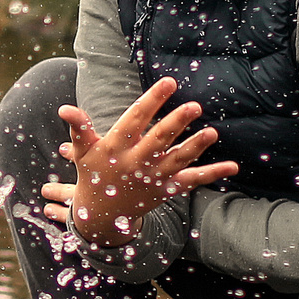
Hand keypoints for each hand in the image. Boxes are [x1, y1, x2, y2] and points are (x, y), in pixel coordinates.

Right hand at [41, 79, 238, 245]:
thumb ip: (79, 127)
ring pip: (178, 160)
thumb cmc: (93, 173)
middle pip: (159, 140)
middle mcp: (136, 163)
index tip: (169, 82)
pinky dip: (212, 174)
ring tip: (213, 133)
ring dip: (196, 147)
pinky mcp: (167, 189)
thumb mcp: (83, 150)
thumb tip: (65, 108)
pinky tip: (233, 167)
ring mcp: (153, 178)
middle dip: (176, 123)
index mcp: (116, 148)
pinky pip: (192, 180)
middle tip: (194, 106)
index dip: (152, 100)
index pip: (135, 119)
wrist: (102, 215)